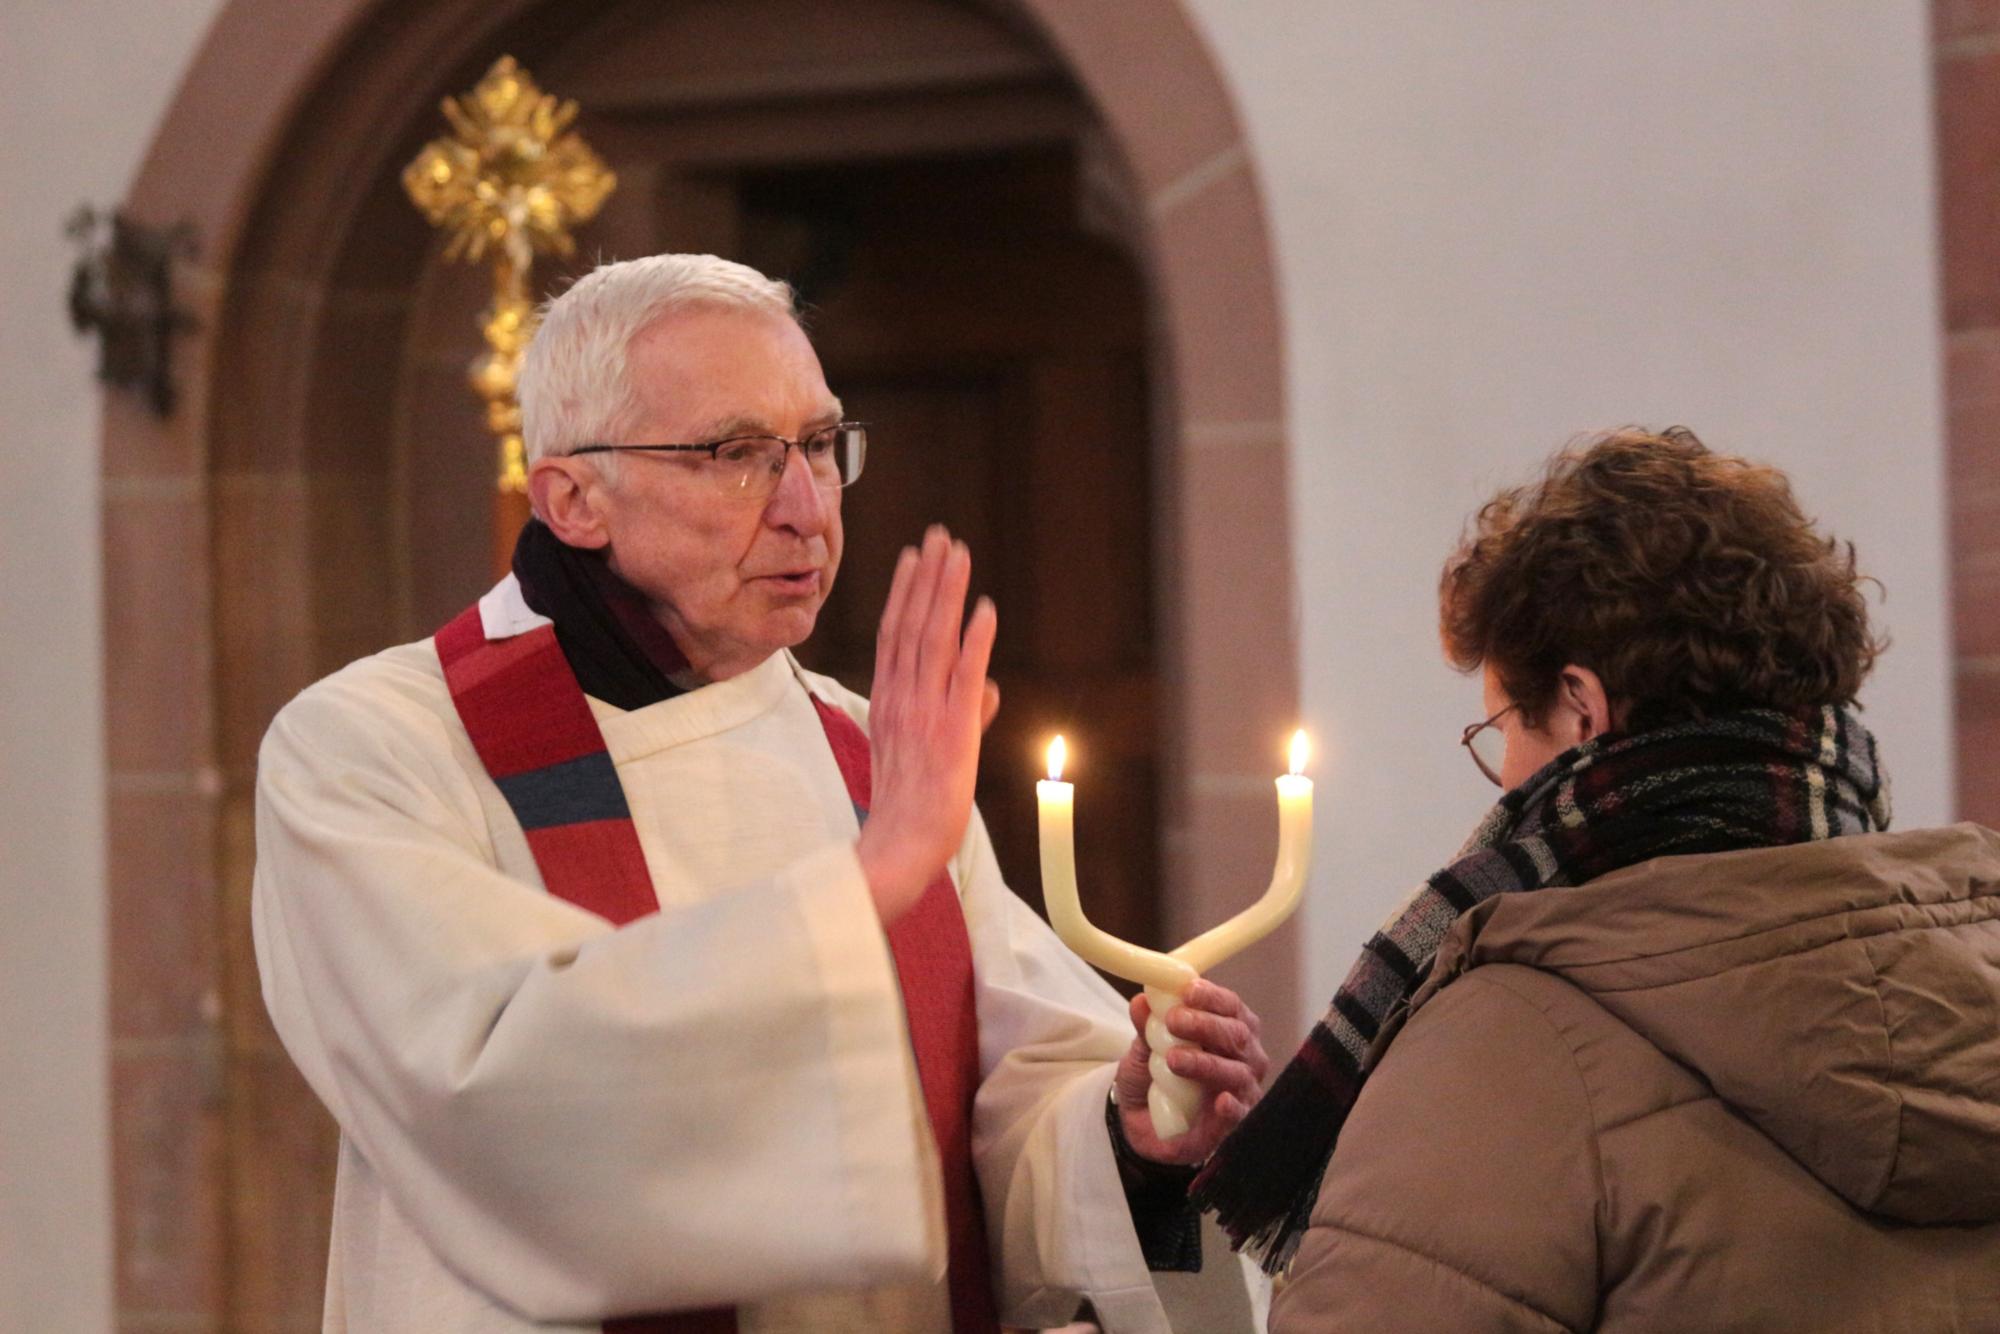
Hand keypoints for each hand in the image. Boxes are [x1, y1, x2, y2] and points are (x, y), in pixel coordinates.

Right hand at [854, 526, 998, 924]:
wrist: (903, 843)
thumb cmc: (911, 804)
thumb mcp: (926, 751)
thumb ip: (961, 712)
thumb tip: (988, 688)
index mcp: (890, 701)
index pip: (895, 634)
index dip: (905, 592)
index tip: (914, 557)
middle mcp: (903, 697)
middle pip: (912, 624)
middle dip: (926, 577)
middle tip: (938, 535)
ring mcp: (926, 710)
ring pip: (934, 638)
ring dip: (946, 593)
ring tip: (957, 553)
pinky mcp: (952, 728)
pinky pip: (963, 676)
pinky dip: (974, 641)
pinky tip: (984, 609)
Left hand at [1113, 979, 1268, 1164]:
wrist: (1142, 1125)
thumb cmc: (1153, 1077)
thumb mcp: (1142, 1050)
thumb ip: (1146, 1027)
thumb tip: (1141, 1001)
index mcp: (1228, 1028)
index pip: (1230, 1006)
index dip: (1212, 997)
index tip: (1187, 991)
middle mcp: (1244, 1057)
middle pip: (1237, 1035)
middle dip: (1205, 1025)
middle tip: (1174, 1020)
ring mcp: (1242, 1091)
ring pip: (1237, 1073)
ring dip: (1206, 1063)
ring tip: (1174, 1059)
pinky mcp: (1233, 1125)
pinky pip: (1241, 1115)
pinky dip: (1233, 1108)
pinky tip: (1221, 1101)